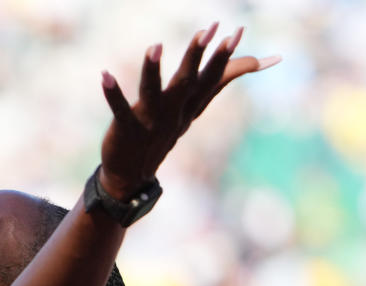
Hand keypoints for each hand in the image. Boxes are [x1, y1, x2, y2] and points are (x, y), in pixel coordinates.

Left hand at [98, 24, 279, 198]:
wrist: (133, 175)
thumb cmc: (164, 131)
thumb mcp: (194, 107)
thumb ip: (220, 80)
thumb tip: (261, 61)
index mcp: (189, 106)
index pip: (210, 79)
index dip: (223, 56)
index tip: (238, 30)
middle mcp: (173, 113)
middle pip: (187, 83)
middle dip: (197, 56)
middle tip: (207, 30)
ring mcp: (149, 123)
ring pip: (153, 93)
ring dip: (153, 70)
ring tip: (155, 46)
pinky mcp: (126, 130)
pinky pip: (119, 110)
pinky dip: (112, 94)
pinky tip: (104, 75)